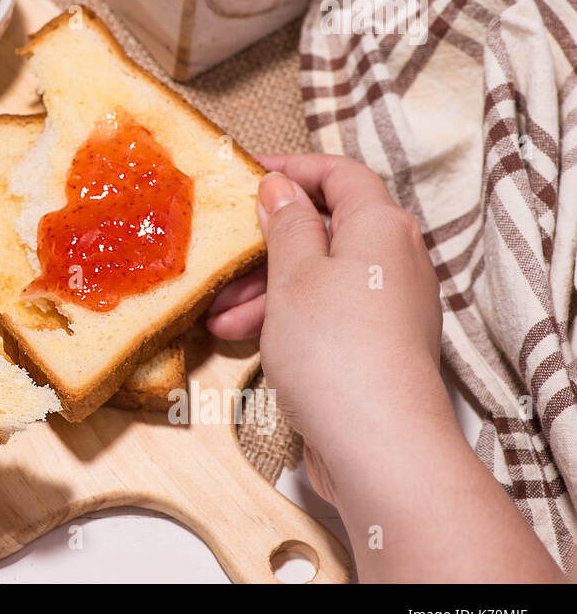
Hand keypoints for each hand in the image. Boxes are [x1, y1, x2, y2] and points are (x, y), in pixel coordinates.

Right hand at [206, 154, 445, 489]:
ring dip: (266, 288)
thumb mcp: (294, 273)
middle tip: (224, 254)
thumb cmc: (336, 350)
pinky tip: (243, 339)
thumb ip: (287, 222)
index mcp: (381, 225)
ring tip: (219, 316)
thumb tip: (281, 188)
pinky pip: (326, 312)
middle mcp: (395, 259)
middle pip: (325, 228)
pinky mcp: (378, 345)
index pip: (340, 174)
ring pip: (319, 275)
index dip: (293, 168)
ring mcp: (390, 304)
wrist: (379, 445)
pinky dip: (285, 317)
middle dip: (267, 243)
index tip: (249, 174)